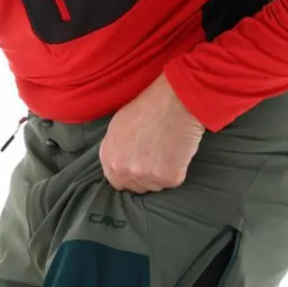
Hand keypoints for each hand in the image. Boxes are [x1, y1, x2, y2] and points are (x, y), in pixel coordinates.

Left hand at [100, 73, 204, 193]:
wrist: (175, 99)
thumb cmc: (149, 105)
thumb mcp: (119, 125)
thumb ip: (115, 149)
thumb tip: (119, 163)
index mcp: (109, 158)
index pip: (116, 181)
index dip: (129, 175)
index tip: (140, 165)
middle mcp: (123, 170)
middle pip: (136, 187)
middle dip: (145, 176)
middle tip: (158, 156)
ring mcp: (145, 176)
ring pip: (154, 186)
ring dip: (161, 174)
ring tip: (168, 149)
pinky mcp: (167, 178)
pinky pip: (173, 181)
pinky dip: (178, 169)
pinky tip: (178, 151)